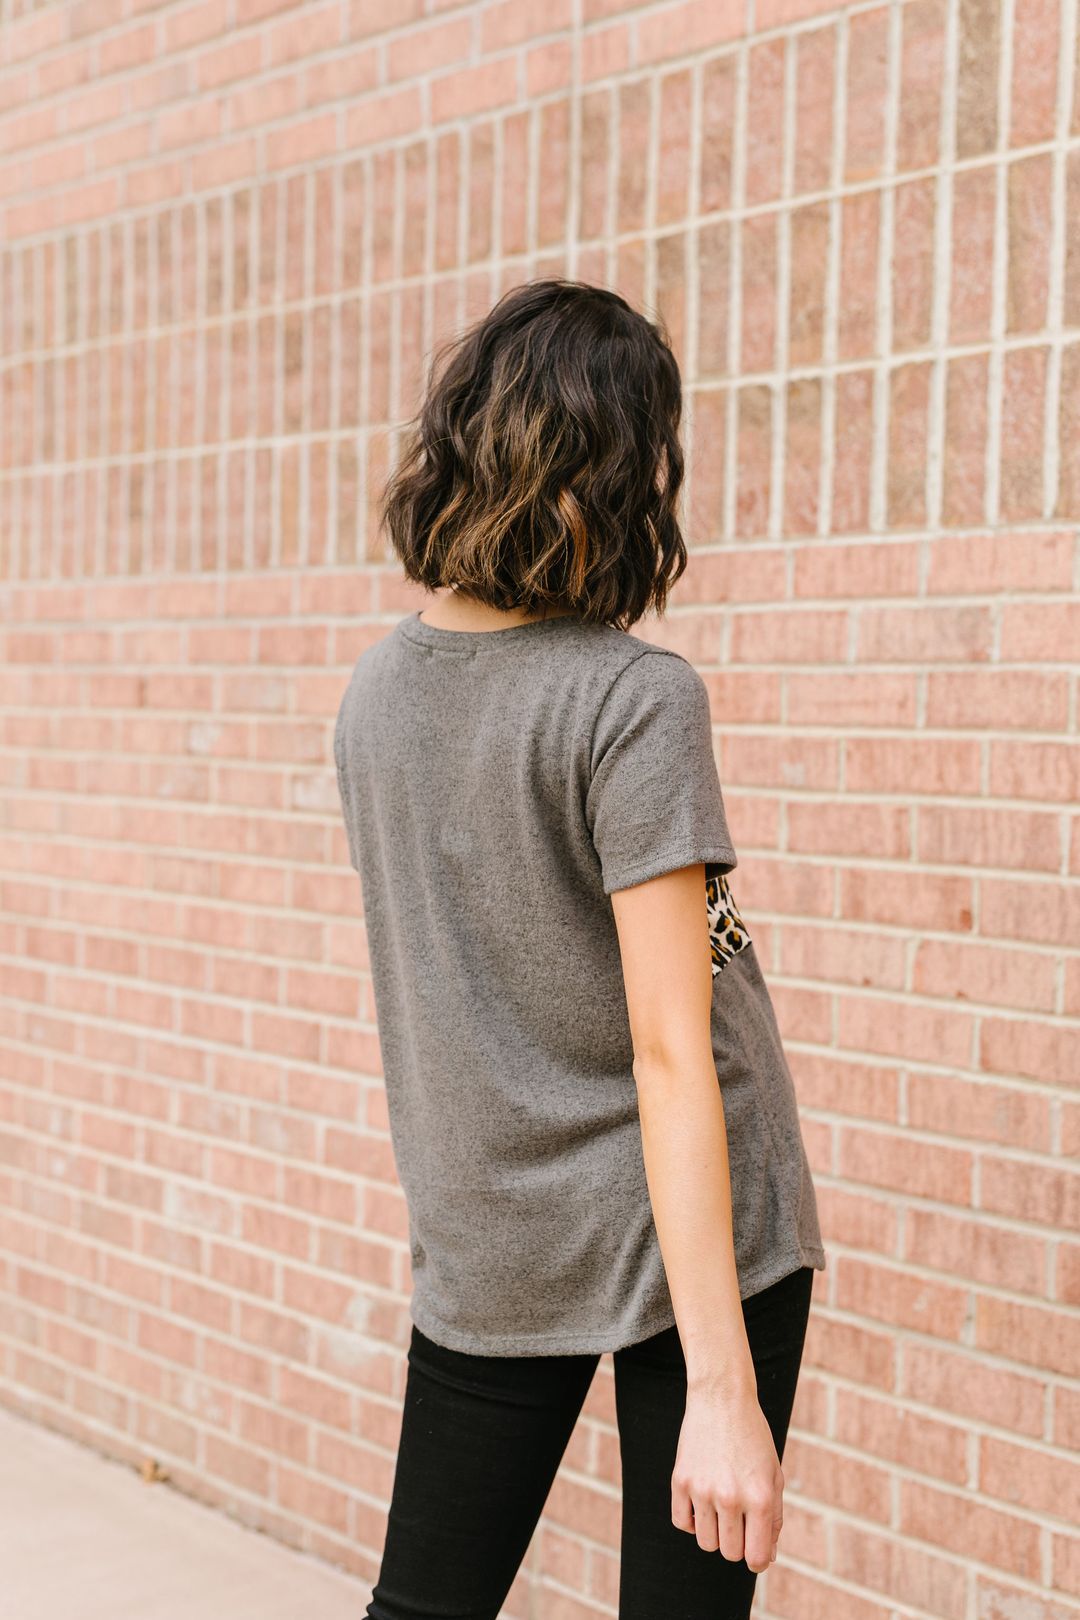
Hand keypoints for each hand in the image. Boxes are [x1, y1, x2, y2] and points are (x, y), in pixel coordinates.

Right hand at [670, 1384, 783, 1571]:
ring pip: (705, 1541)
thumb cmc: (753, 1439)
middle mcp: (730, 1496)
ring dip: (714, 1531)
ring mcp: (702, 1489)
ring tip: (720, 1506)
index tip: (755, 1550)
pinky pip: (682, 1522)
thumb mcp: (773, 1475)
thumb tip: (766, 1557)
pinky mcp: (680, 1480)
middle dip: (737, 1543)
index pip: (756, 1557)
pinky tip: (701, 1501)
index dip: (757, 1559)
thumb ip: (773, 1518)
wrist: (722, 1399)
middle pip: (730, 1552)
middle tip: (739, 1518)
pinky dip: (691, 1520)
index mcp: (759, 1497)